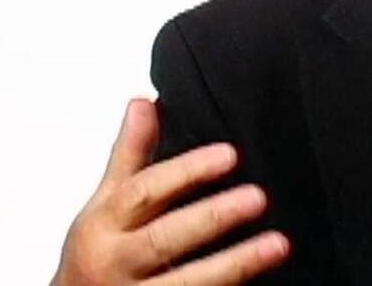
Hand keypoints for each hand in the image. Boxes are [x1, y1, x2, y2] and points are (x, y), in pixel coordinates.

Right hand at [51, 98, 289, 284]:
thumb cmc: (93, 256)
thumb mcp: (104, 205)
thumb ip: (130, 156)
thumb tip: (144, 102)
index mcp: (103, 226)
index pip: (144, 192)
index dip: (186, 172)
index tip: (229, 155)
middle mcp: (114, 263)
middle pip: (164, 239)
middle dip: (211, 218)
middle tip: (258, 197)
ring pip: (185, 283)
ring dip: (233, 264)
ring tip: (278, 244)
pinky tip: (262, 282)